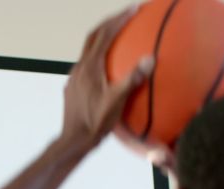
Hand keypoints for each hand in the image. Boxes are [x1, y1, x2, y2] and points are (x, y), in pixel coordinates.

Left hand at [62, 7, 154, 146]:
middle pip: (94, 36)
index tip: (133, 9)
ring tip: (119, 36)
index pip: (105, 34)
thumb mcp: (117, 101)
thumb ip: (132, 79)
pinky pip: (87, 65)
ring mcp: (74, 77)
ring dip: (103, 39)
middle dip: (110, 22)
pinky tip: (109, 67)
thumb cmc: (95, 123)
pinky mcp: (73, 87)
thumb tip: (150, 59)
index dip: (119, 19)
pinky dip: (99, 57)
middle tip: (126, 15)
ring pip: (88, 50)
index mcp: (90, 67)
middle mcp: (79, 68)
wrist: (74, 141)